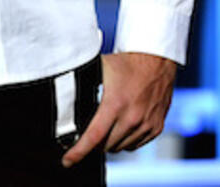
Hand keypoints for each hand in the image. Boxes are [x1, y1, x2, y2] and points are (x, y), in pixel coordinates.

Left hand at [62, 52, 176, 166]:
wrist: (157, 58)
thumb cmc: (127, 62)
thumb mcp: (102, 69)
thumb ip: (82, 83)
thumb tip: (61, 94)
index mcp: (116, 103)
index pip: (93, 137)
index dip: (78, 152)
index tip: (67, 160)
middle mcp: (133, 117)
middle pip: (105, 146)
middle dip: (94, 143)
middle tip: (91, 131)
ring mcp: (147, 123)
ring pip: (120, 147)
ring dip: (111, 141)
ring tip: (109, 125)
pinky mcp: (156, 126)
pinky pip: (135, 145)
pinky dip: (127, 140)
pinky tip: (123, 126)